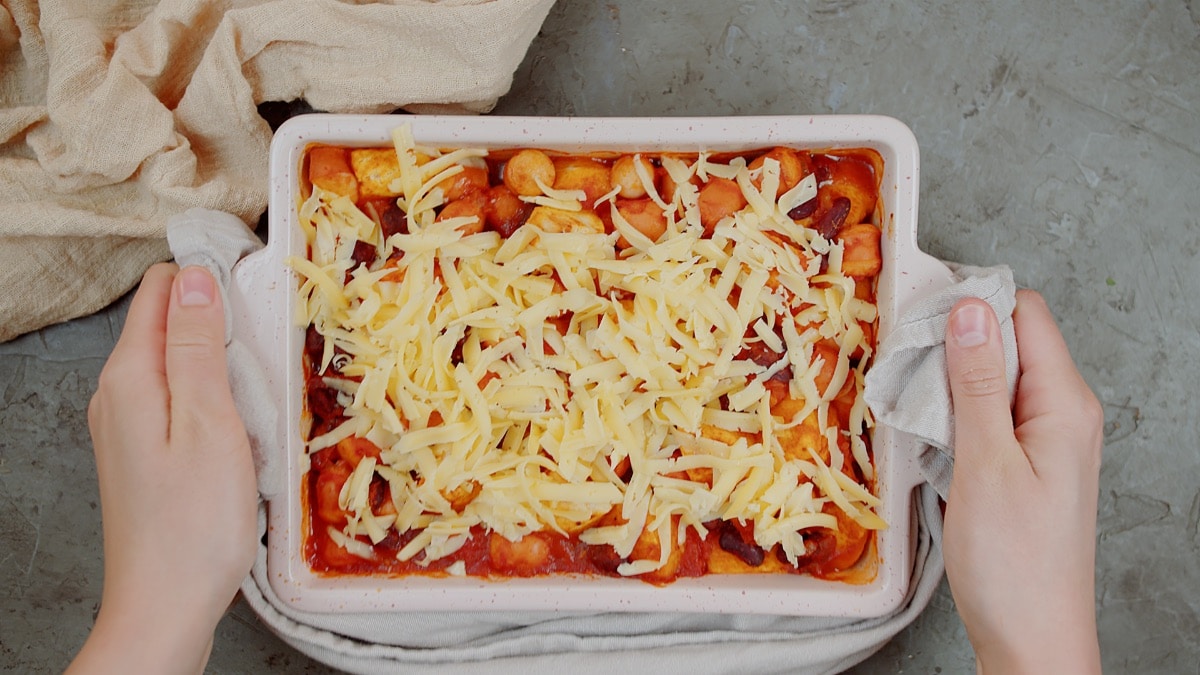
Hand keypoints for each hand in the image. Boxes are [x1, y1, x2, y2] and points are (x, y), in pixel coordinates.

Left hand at [69, 264, 256, 674]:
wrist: (166, 606)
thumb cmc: (195, 523)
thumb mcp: (210, 422)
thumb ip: (198, 346)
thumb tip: (194, 277)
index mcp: (130, 377)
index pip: (160, 290)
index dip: (209, 279)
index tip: (258, 293)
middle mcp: (117, 395)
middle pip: (167, 323)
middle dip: (218, 321)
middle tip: (270, 346)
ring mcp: (126, 427)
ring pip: (176, 363)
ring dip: (220, 362)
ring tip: (264, 387)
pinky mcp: (144, 454)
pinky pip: (178, 400)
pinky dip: (213, 398)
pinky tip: (244, 425)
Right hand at [942, 290, 1102, 673]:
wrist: (1031, 640)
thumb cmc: (1014, 564)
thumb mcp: (986, 464)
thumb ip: (975, 383)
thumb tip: (970, 308)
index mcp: (1064, 404)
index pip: (1025, 315)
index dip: (973, 307)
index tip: (920, 319)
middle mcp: (1061, 414)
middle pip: (1007, 343)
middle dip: (953, 346)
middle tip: (906, 370)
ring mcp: (1043, 440)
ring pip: (991, 381)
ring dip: (948, 385)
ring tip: (913, 408)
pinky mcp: (1023, 465)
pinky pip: (987, 417)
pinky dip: (953, 418)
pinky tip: (929, 438)